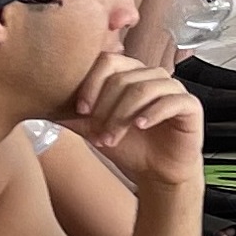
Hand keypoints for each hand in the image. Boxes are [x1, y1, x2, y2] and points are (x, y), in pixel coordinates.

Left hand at [67, 50, 204, 189]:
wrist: (158, 173)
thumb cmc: (130, 147)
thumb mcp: (96, 130)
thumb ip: (76, 116)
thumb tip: (44, 106)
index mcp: (130, 74)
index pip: (108, 62)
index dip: (91, 84)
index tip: (81, 110)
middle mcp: (152, 76)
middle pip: (124, 78)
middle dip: (106, 108)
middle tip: (99, 135)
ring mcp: (173, 89)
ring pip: (144, 88)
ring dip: (123, 115)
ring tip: (113, 137)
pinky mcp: (190, 105)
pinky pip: (171, 100)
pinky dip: (153, 112)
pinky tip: (141, 126)